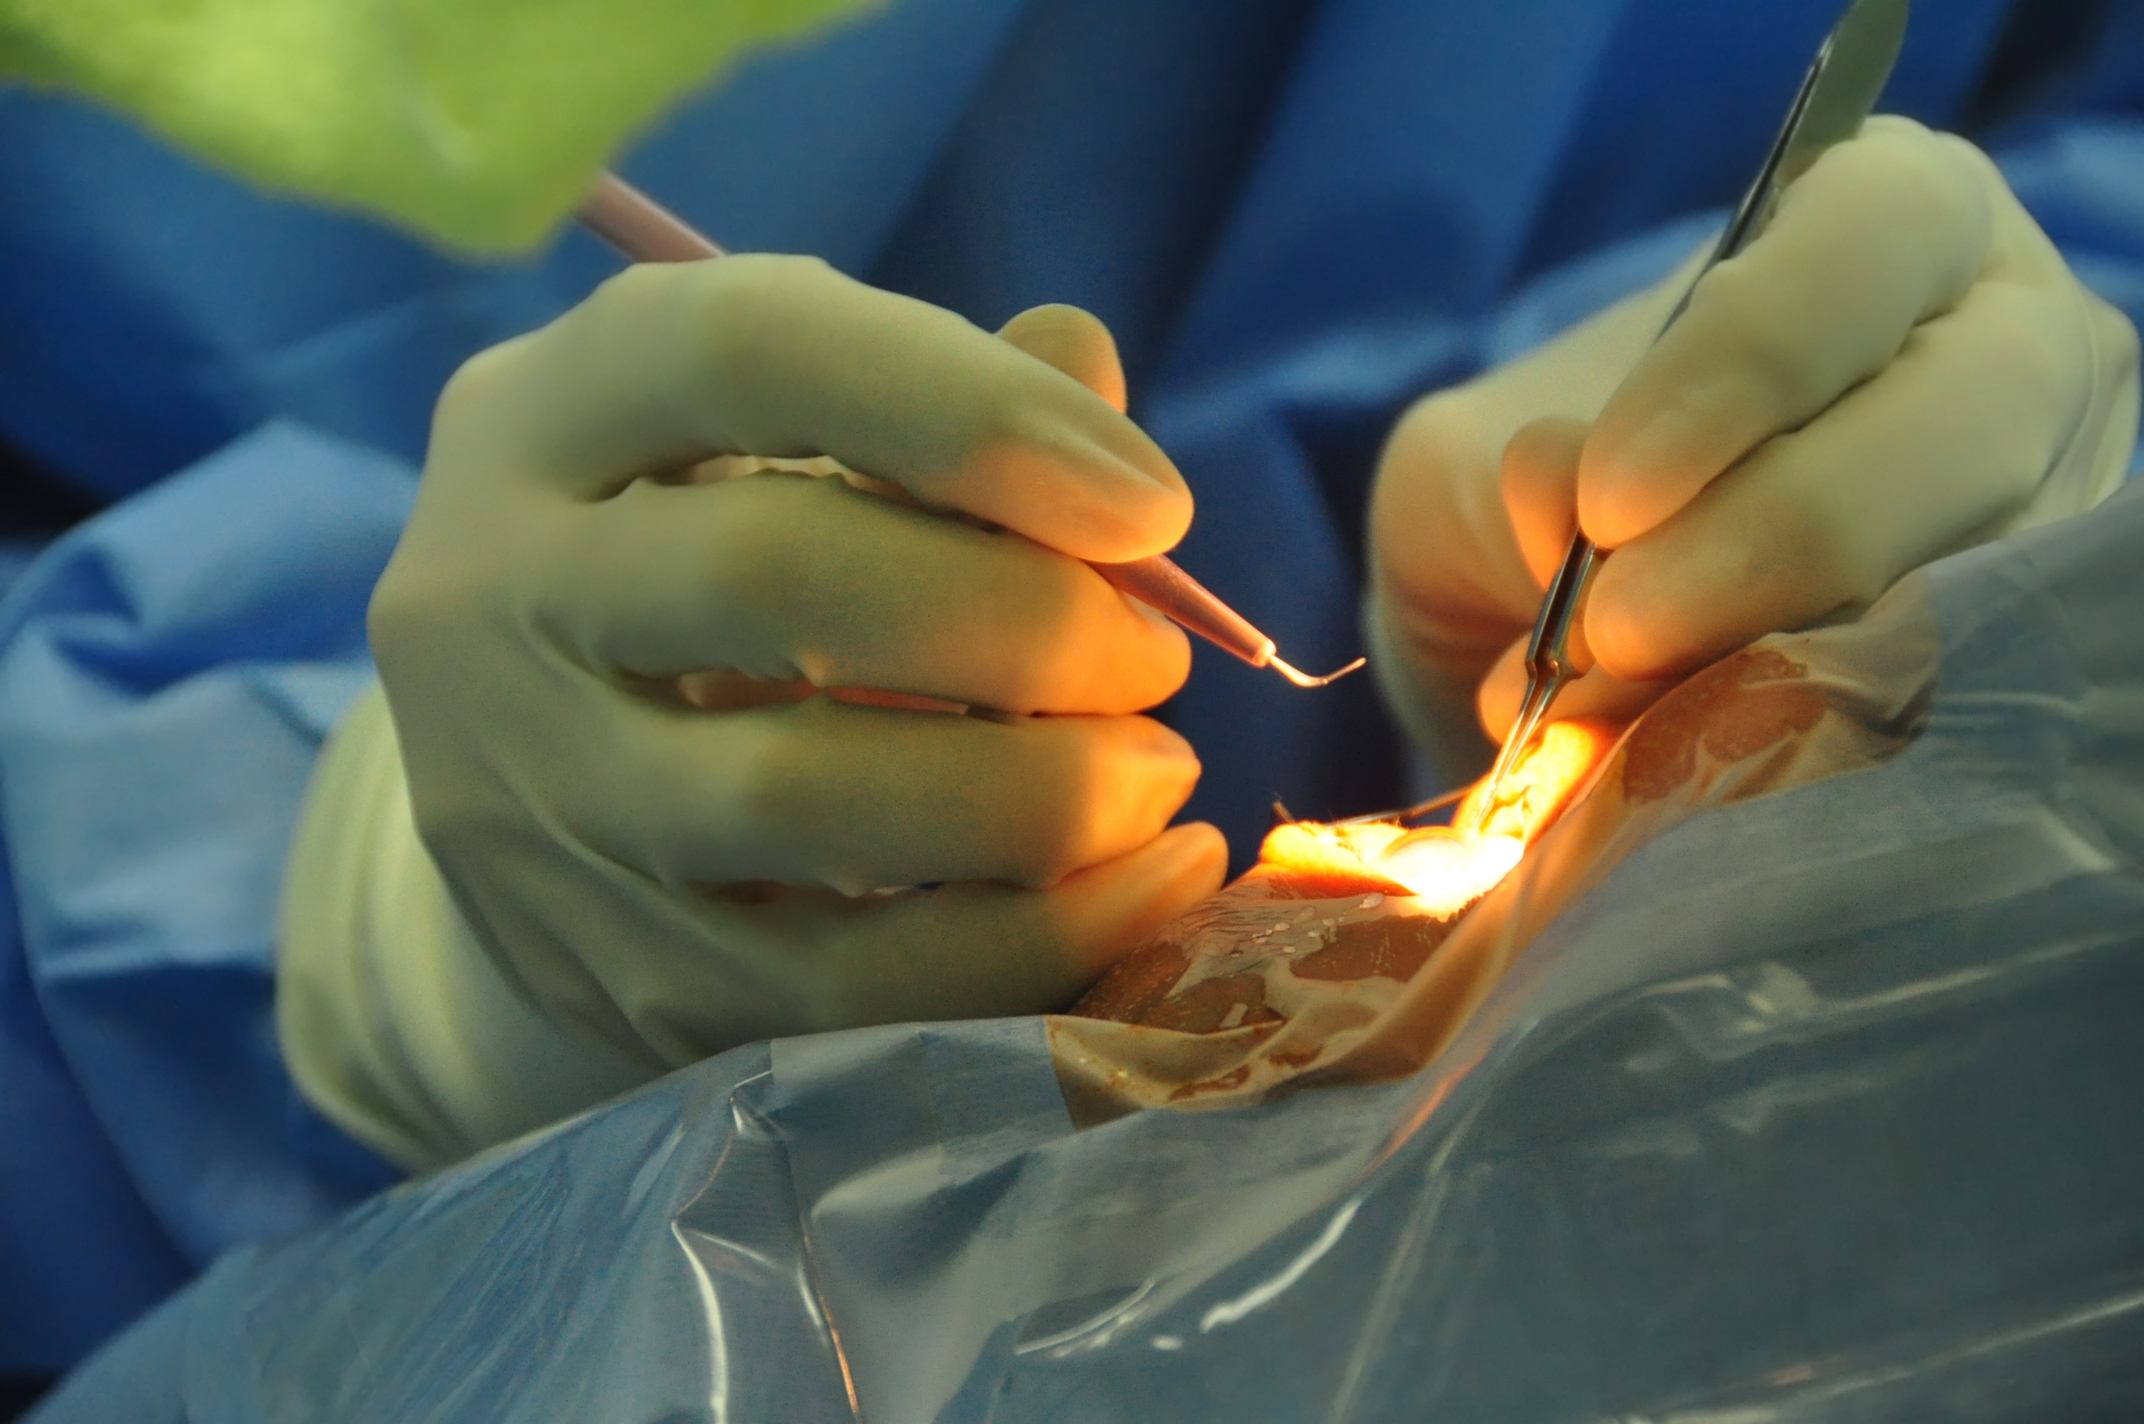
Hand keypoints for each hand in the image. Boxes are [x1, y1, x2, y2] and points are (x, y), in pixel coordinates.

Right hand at [311, 257, 1227, 1159]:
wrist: (545, 795)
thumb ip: (936, 398)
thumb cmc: (712, 566)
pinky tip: (1147, 890)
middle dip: (1021, 618)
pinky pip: (839, 989)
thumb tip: (1087, 368)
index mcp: (542, 415)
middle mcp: (489, 595)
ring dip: (1034, 792)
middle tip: (1154, 658)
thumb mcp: (787, 445)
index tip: (1152, 505)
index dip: (970, 413)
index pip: (741, 348)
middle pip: (770, 575)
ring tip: (1155, 775)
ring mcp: (525, 803)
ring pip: (794, 799)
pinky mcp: (606, 974)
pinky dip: (1028, 948)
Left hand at [1367, 118, 2138, 755]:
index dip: (1746, 363)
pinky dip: (1782, 752)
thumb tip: (1577, 528)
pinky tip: (1666, 771)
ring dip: (1765, 667)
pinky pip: (1931, 710)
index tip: (1608, 492)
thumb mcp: (1484, 451)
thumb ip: (1512, 479)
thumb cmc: (1533, 491)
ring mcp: (2039, 509)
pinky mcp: (2018, 654)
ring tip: (1600, 712)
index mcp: (1899, 226)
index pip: (1874, 240)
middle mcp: (2013, 351)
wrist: (1538, 625)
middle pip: (1961, 422)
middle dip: (1771, 538)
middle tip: (1615, 623)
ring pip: (1957, 584)